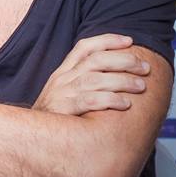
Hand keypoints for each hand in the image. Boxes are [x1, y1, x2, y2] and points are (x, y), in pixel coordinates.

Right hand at [33, 34, 149, 115]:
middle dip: (123, 60)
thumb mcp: (64, 92)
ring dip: (121, 81)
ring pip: (95, 79)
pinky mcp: (63, 110)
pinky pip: (89, 101)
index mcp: (63, 72)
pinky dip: (110, 100)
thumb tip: (116, 75)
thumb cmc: (55, 116)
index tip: (129, 40)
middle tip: (144, 67)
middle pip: (95, 60)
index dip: (107, 40)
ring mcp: (62, 93)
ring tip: (141, 86)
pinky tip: (125, 104)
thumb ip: (83, 82)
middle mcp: (62, 79)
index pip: (84, 47)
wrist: (31, 136)